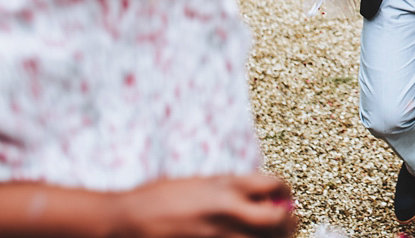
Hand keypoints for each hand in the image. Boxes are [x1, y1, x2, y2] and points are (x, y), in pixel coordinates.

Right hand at [109, 173, 295, 237]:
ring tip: (270, 235)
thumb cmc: (158, 197)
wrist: (126, 221)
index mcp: (226, 187)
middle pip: (277, 219)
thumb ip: (229, 186)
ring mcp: (219, 236)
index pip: (273, 183)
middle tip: (288, 221)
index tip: (284, 195)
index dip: (285, 190)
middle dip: (288, 220)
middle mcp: (228, 210)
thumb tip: (257, 193)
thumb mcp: (199, 182)